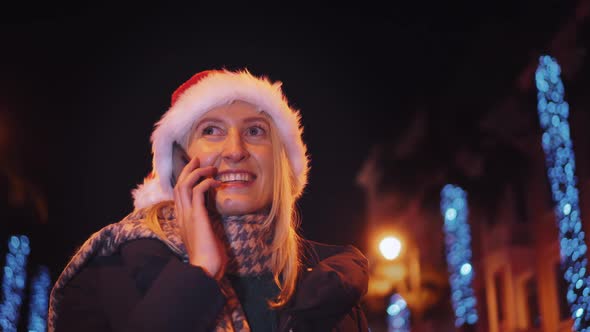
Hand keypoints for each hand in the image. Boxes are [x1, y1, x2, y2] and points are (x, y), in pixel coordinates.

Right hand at [173, 156, 225, 279]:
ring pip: (184, 184)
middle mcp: (181, 215)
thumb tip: (214, 217)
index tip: (196, 170)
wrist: (204, 270)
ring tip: (211, 168)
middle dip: (189, 170)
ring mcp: (187, 215)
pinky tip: (216, 181)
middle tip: (199, 159)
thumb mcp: (206, 237)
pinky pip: (197, 192)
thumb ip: (205, 225)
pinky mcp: (196, 216)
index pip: (179, 194)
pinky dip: (206, 182)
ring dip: (197, 173)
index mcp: (182, 220)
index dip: (185, 179)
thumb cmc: (208, 258)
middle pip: (178, 185)